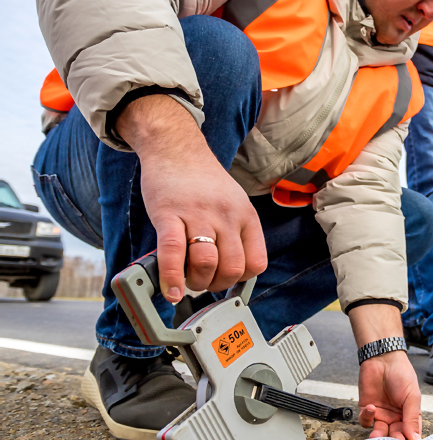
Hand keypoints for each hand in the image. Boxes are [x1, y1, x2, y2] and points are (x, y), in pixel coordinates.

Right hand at [116, 95, 267, 301]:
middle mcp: (227, 216)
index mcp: (246, 216)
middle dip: (216, 284)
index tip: (226, 279)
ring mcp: (199, 215)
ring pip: (207, 263)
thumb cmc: (202, 181)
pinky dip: (172, 278)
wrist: (175, 148)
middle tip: (203, 281)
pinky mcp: (169, 214)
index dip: (240, 278)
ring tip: (186, 280)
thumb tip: (228, 269)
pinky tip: (171, 291)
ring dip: (196, 282)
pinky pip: (173, 253)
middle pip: (232, 268)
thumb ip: (235, 232)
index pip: (256, 262)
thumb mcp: (233, 203)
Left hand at [357, 350, 422, 439]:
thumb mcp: (411, 397)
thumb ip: (411, 419)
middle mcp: (395, 416)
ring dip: (378, 436)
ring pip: (379, 432)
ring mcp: (381, 414)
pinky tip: (371, 408)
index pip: (412, 433)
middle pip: (395, 435)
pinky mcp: (367, 409)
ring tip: (378, 436)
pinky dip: (367, 418)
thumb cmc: (402, 375)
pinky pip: (366, 421)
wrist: (383, 359)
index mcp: (409, 414)